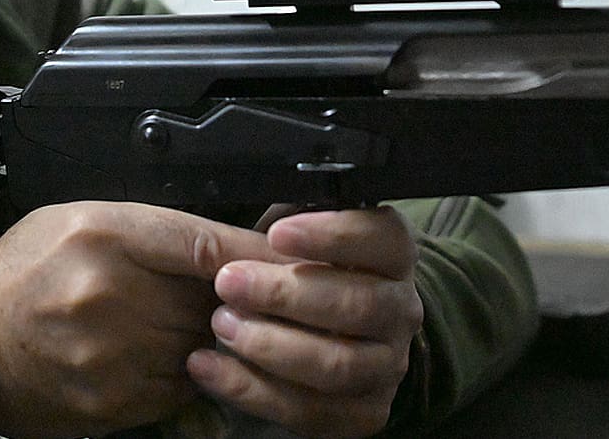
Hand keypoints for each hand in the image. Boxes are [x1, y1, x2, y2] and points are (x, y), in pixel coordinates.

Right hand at [0, 201, 282, 437]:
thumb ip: (152, 230)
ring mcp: (110, 352)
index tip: (283, 257)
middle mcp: (109, 290)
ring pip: (201, 345)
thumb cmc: (21, 273)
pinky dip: (182, 374)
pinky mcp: (110, 401)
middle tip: (225, 292)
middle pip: (212, 298)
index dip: (254, 251)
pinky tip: (156, 356)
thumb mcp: (80, 221)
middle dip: (226, 297)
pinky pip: (179, 387)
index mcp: (103, 233)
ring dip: (205, 336)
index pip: (205, 241)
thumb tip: (224, 246)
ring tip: (174, 322)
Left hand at [186, 206, 423, 437]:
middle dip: (286, 294)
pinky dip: (252, 390)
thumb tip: (264, 194)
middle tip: (229, 281)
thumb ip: (292, 219)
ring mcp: (387, 366)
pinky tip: (208, 368)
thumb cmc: (306, 271)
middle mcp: (400, 312)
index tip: (278, 234)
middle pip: (358, 305)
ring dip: (271, 346)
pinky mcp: (364, 413)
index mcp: (393, 257)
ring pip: (337, 364)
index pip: (383, 239)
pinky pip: (310, 410)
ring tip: (221, 324)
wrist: (329, 336)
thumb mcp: (303, 233)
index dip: (333, 235)